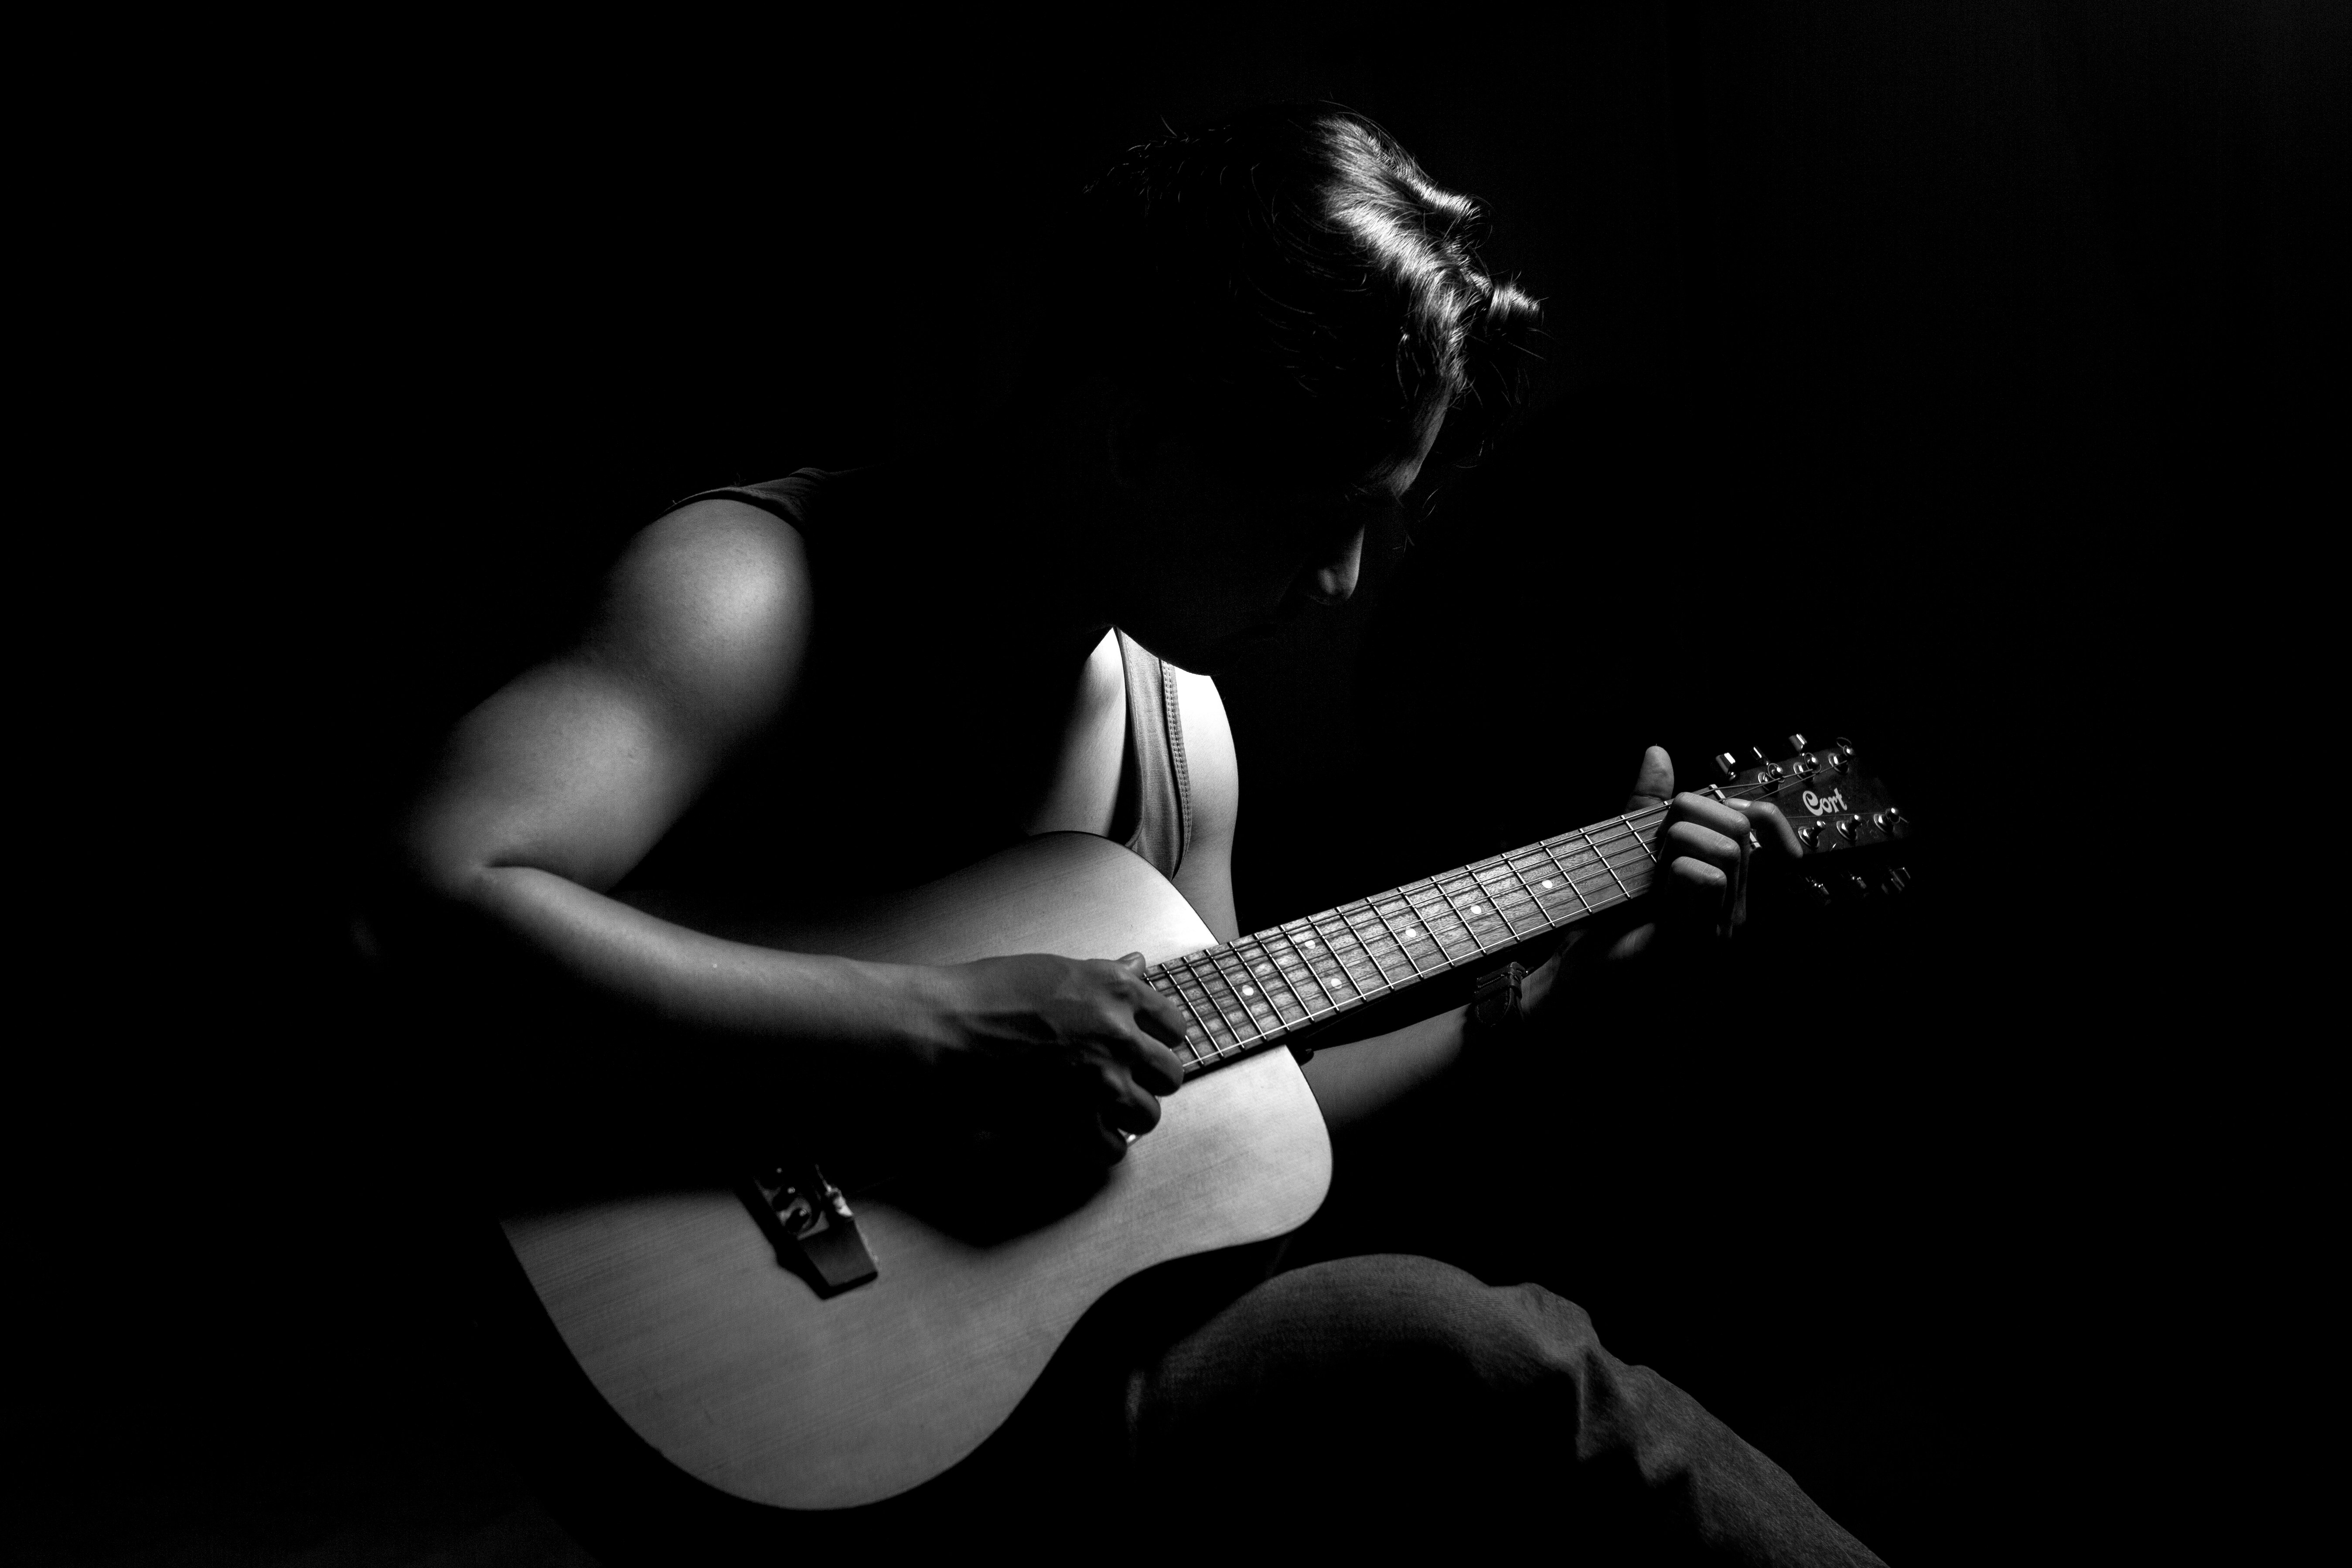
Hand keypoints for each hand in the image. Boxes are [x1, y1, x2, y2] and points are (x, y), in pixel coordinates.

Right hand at [919, 952, 1190, 1164]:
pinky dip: (1098, 1145)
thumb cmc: (989, 994)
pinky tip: (1079, 1131)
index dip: (1158, 1040)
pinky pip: (1113, 1148)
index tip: (1143, 1047)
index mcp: (1117, 991)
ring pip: (1148, 1116)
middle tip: (1119, 1080)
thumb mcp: (1057, 971)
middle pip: (1169, 1075)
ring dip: (1126, 1115)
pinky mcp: (1076, 1121)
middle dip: (1146, 1080)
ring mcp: (1101, 1082)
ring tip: (1099, 1109)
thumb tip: (1139, 964)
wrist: (945, 1030)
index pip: (1174, 1025)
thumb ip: (1106, 975)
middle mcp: (1119, 1036)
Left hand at [1526, 745, 1801, 1005]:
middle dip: (1690, 814)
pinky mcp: (1695, 944)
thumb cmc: (1601, 926)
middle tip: (1655, 841)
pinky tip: (1654, 893)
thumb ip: (1644, 807)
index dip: (1742, 803)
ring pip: (1726, 850)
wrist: (1572, 982)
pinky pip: (1704, 879)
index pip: (1763, 826)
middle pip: (1739, 828)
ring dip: (1677, 841)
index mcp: (1723, 888)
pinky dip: (1673, 869)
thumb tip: (1658, 753)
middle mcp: (1730, 909)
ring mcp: (1717, 930)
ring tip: (1652, 869)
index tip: (1690, 809)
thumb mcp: (1623, 855)